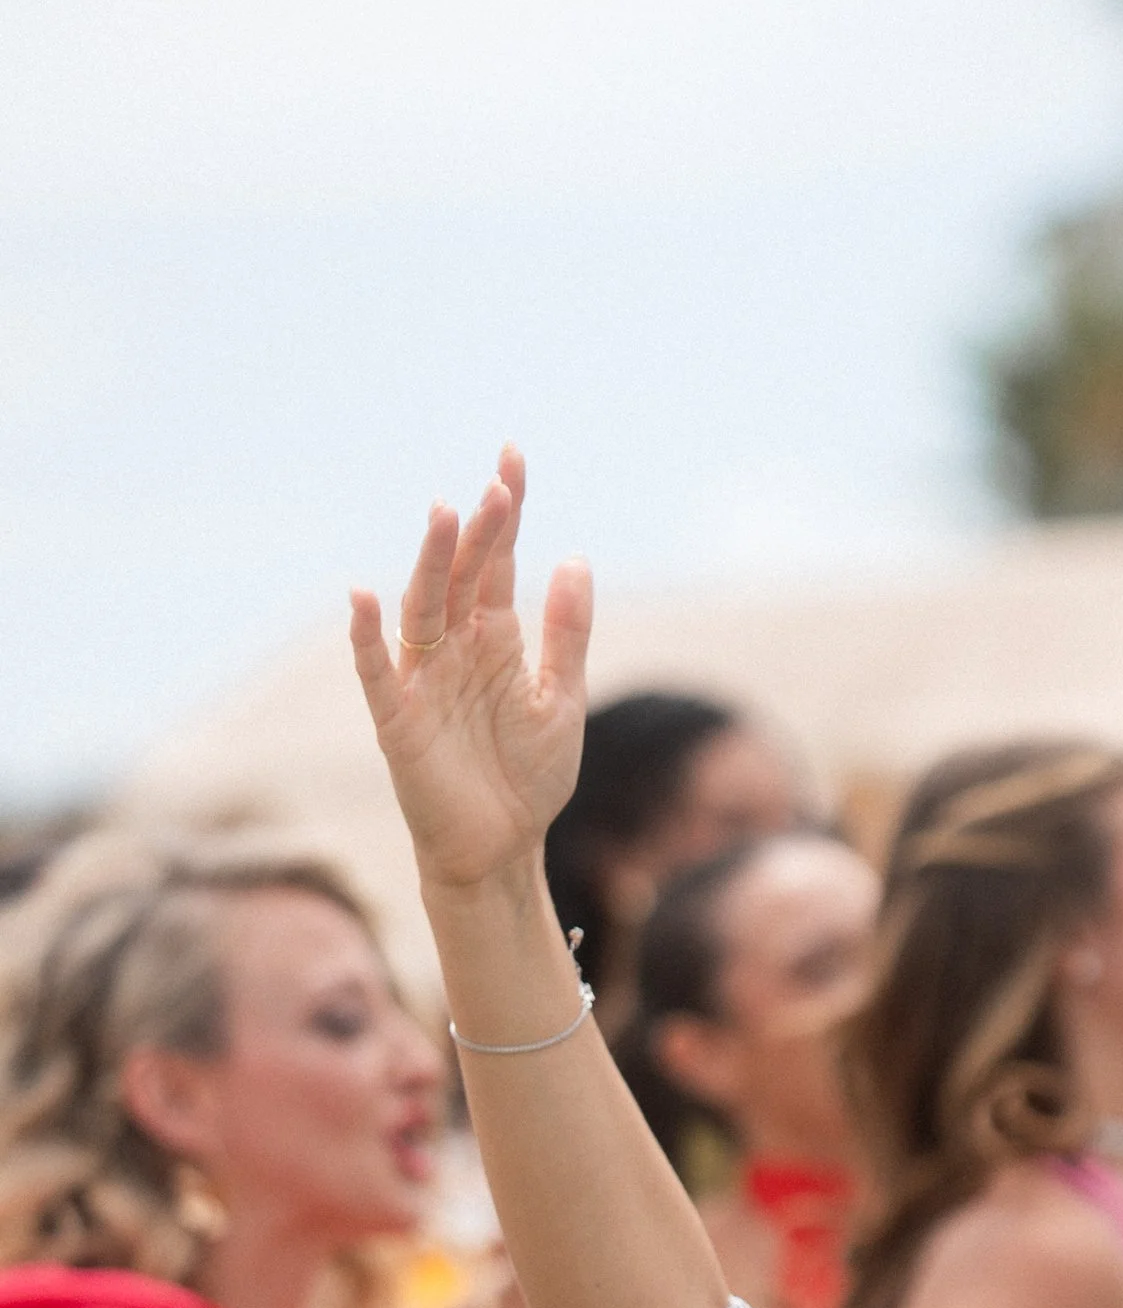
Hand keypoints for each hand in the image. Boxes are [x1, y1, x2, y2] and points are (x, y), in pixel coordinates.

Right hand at [348, 449, 592, 895]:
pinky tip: (363, 597)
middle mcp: (454, 649)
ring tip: (445, 514)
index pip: (495, 562)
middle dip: (476, 531)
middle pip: (460, 575)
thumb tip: (575, 558)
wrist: (502, 850)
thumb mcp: (561, 700)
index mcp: (495, 639)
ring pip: (421, 608)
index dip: (505, 513)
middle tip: (495, 485)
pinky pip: (379, 673)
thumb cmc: (527, 777)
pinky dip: (368, 637)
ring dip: (429, 563)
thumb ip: (567, 634)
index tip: (512, 458)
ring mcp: (424, 681)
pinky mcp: (399, 722)